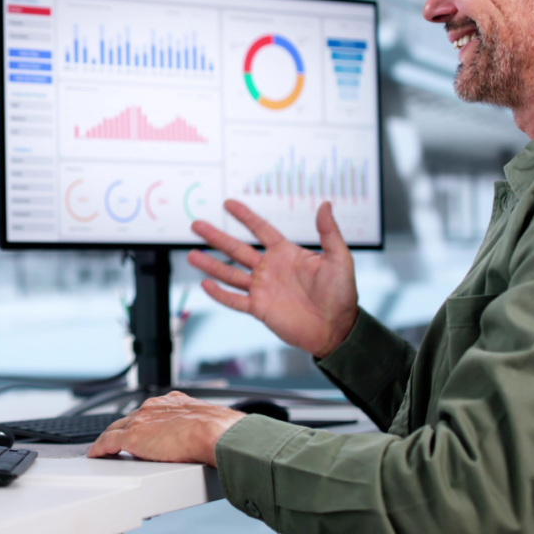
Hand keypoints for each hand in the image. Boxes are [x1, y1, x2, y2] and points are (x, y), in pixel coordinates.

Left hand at [87, 392, 244, 465]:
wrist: (215, 433)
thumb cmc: (218, 431)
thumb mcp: (207, 424)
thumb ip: (199, 429)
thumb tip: (209, 441)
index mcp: (171, 402)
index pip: (149, 412)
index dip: (142, 423)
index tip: (140, 430)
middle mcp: (153, 407)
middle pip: (129, 419)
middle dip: (122, 430)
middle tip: (116, 442)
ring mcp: (141, 421)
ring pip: (115, 429)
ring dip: (109, 439)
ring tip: (103, 450)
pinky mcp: (132, 437)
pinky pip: (108, 442)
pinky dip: (99, 448)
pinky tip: (95, 454)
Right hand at [188, 199, 357, 359]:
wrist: (337, 329)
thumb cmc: (342, 294)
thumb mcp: (339, 258)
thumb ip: (329, 232)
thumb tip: (326, 204)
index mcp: (286, 254)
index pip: (261, 230)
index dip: (245, 217)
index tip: (228, 204)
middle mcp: (270, 269)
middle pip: (237, 249)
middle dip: (216, 237)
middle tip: (197, 225)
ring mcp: (263, 289)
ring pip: (230, 273)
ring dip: (211, 264)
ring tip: (191, 255)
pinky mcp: (260, 309)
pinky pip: (235, 300)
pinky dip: (219, 294)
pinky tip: (205, 284)